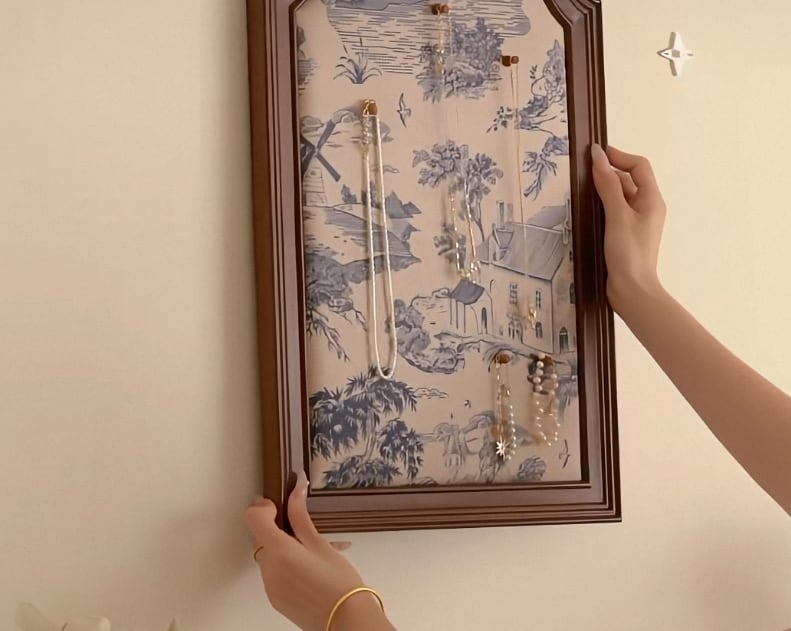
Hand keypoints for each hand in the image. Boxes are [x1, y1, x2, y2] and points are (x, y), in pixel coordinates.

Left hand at [246, 473, 391, 630]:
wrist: (346, 622)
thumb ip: (301, 516)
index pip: (254, 518)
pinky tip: (311, 565)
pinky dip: (286, 563)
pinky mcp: (276, 599)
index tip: (278, 504)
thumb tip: (296, 490)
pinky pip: (275, 573)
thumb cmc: (339, 583)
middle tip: (301, 526)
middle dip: (276, 527)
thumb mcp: (321, 544)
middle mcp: (269, 571)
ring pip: (269, 555)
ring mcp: (270, 587)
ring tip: (313, 549)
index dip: (263, 506)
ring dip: (283, 546)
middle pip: (260, 538)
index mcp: (280, 552)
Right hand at [591, 144, 666, 313]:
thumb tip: (597, 157)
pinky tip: (586, 210)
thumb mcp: (617, 215)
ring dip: (602, 189)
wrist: (631, 290)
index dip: (619, 156)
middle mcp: (646, 208)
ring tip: (581, 190)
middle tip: (582, 171)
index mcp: (652, 199)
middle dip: (608, 172)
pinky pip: (613, 212)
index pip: (639, 166)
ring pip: (619, 196)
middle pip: (628, 179)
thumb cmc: (629, 253)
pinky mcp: (623, 234)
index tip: (595, 154)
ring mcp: (635, 222)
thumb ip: (607, 185)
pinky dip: (600, 206)